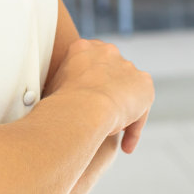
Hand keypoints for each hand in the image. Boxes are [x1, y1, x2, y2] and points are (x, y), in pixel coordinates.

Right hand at [42, 38, 152, 152]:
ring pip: (126, 92)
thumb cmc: (60, 103)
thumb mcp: (53, 88)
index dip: (89, 85)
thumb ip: (61, 86)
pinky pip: (140, 108)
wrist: (85, 106)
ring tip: (111, 134)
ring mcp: (127, 66)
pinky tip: (125, 145)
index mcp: (82, 48)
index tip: (85, 103)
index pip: (90, 64)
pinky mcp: (144, 83)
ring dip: (121, 112)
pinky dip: (134, 126)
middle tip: (101, 121)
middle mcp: (107, 51)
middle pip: (109, 76)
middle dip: (107, 95)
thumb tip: (50, 102)